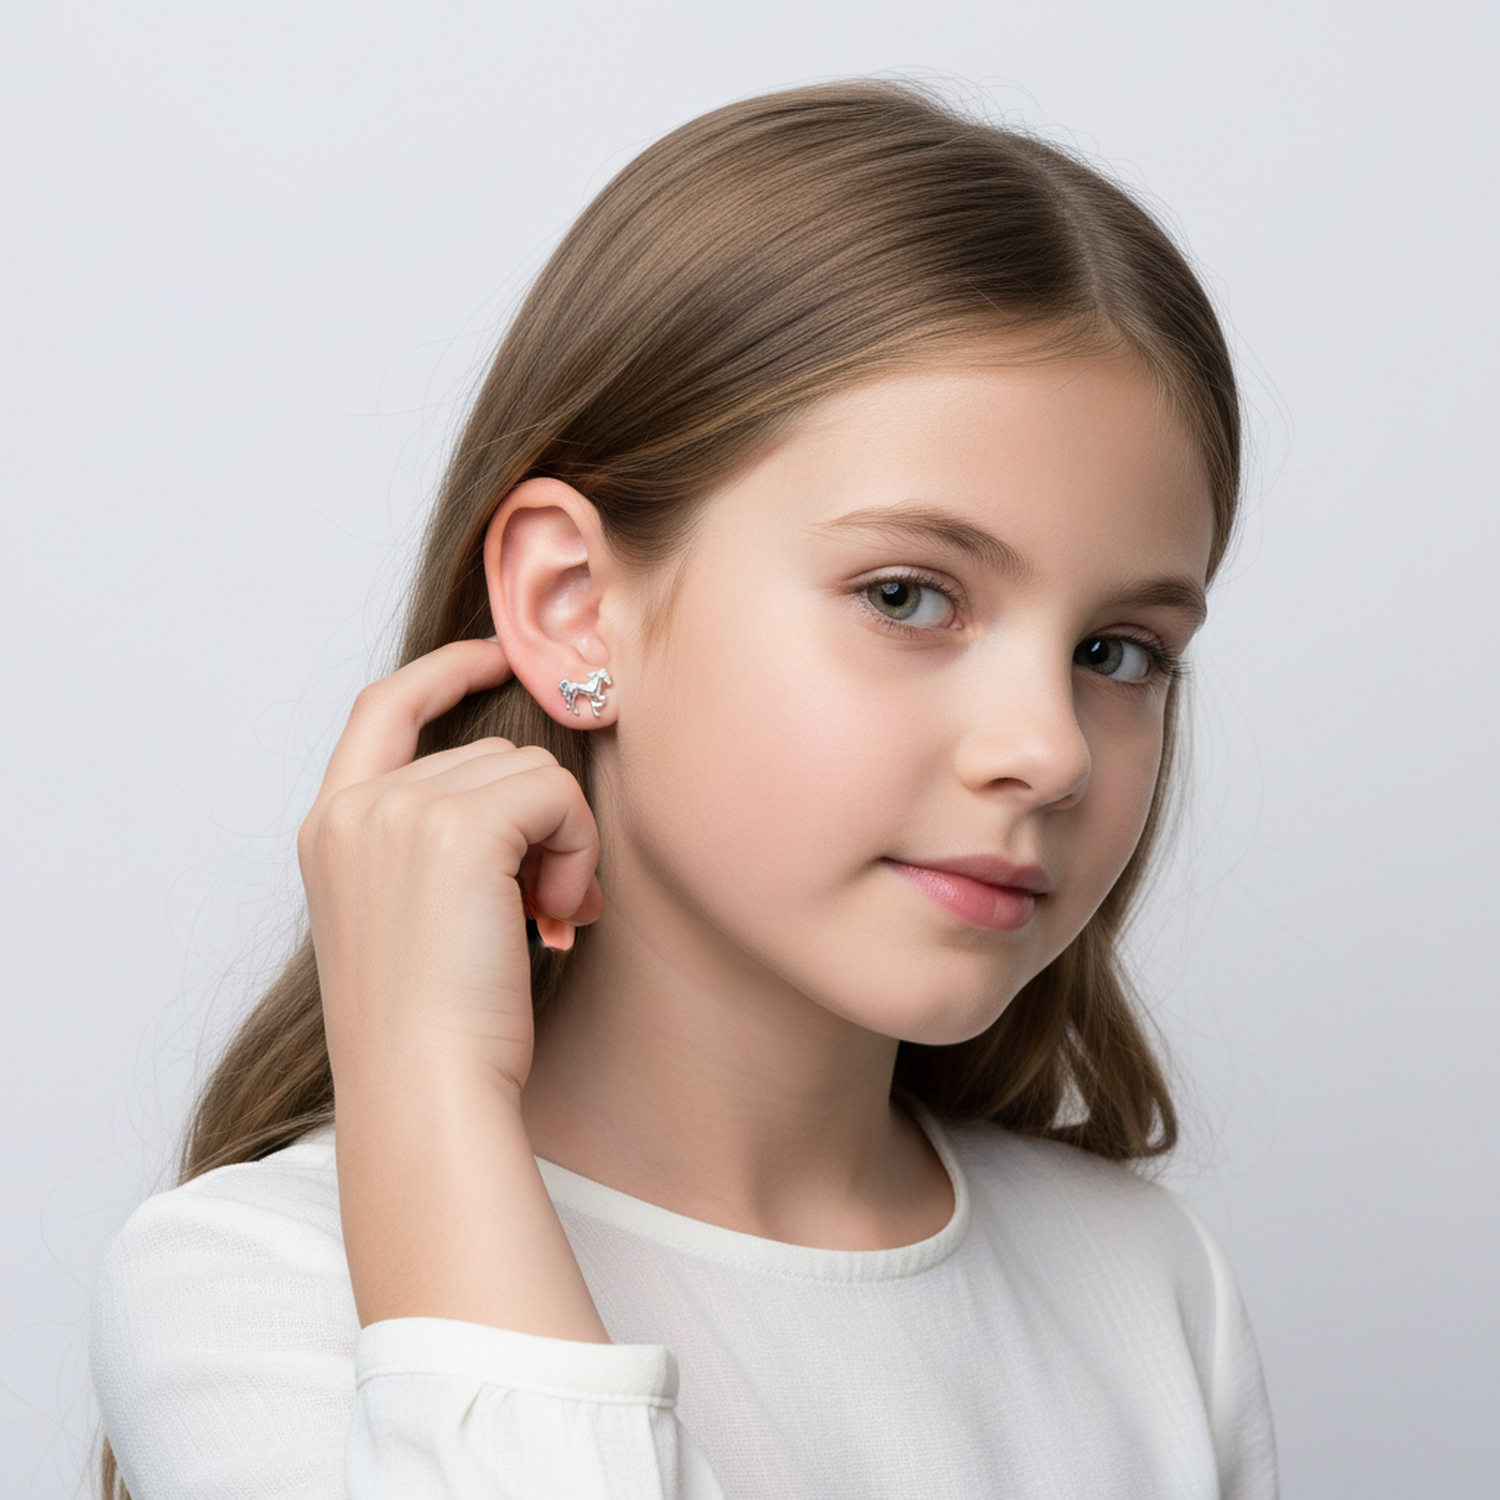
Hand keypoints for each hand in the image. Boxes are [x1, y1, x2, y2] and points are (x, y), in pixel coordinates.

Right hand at [298, 639, 602, 1099]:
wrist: (425, 1089)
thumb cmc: (432, 1027)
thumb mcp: (412, 914)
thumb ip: (440, 839)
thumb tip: (532, 790)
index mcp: (330, 826)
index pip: (383, 705)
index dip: (444, 672)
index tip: (496, 659)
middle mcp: (355, 807)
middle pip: (491, 752)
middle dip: (538, 822)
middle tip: (547, 906)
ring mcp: (400, 811)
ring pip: (532, 772)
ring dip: (563, 842)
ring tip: (545, 920)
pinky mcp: (459, 829)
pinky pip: (556, 795)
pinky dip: (577, 850)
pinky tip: (558, 917)